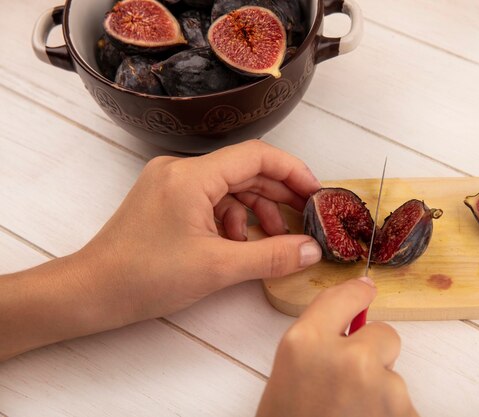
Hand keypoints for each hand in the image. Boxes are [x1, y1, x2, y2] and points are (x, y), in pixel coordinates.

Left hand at [81, 139, 322, 321]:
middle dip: (277, 195)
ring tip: (272, 240)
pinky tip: (237, 243)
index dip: (293, 170)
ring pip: (229, 186)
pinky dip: (231, 219)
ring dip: (255, 211)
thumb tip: (311, 250)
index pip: (256, 155)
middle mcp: (181, 169)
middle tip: (304, 220)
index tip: (316, 194)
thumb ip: (271, 256)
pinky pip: (211, 200)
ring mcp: (172, 183)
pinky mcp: (167, 200)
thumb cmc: (145, 277)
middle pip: (245, 170)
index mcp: (192, 175)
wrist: (91, 293)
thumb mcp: (217, 268)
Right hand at [256, 277, 419, 416]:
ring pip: (395, 375)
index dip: (357, 293)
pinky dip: (390, 416)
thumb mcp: (287, 376)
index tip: (365, 290)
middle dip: (375, 353)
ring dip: (381, 392)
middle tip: (351, 383)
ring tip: (351, 416)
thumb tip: (353, 323)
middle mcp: (348, 358)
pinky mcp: (404, 415)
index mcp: (305, 343)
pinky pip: (403, 405)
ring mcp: (381, 389)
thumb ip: (317, 342)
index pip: (344, 297)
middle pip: (385, 334)